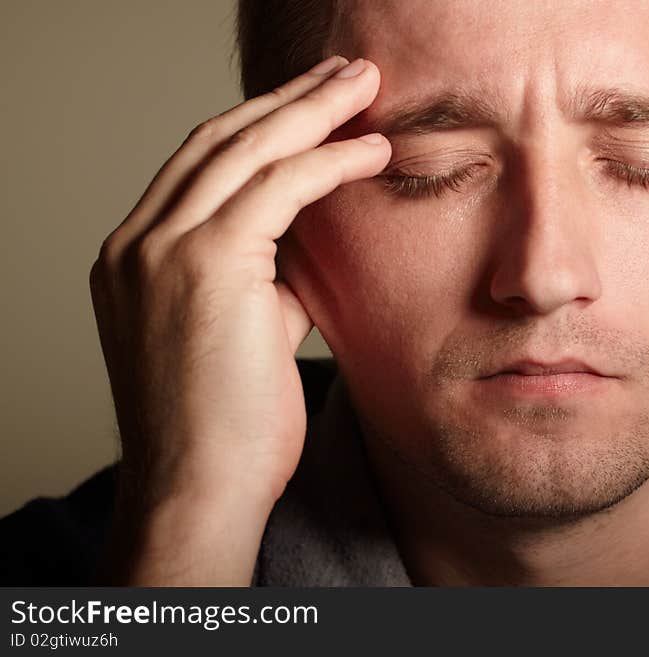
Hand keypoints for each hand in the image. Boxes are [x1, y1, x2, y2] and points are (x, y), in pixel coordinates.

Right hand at [88, 56, 390, 583]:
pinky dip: (328, 160)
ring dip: (313, 110)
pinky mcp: (204, 264)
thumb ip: (261, 282)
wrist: (198, 493)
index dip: (261, 129)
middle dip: (289, 100)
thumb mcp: (237, 336)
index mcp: (135, 257)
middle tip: (345, 73)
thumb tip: (303, 251)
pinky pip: (278, 186)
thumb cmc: (225, 430)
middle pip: (218, 140)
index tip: (313, 111)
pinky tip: (372, 148)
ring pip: (245, 148)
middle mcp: (135, 242)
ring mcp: (159, 248)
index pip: (200, 167)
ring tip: (364, 86)